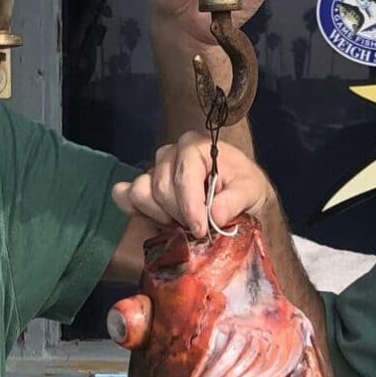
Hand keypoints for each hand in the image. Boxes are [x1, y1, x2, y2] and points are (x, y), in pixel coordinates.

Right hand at [113, 134, 274, 240]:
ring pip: (141, 193)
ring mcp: (154, 169)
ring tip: (183, 223)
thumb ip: (236, 200)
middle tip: (198, 229)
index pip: (183, 176)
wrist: (237, 194)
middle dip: (179, 215)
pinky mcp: (142, 185)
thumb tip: (216, 214)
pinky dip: (139, 211)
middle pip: (161, 188)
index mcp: (196, 147)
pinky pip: (124, 196)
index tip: (201, 229)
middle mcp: (171, 153)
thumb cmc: (243, 187)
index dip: (190, 206)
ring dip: (162, 215)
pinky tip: (162, 220)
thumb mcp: (252, 191)